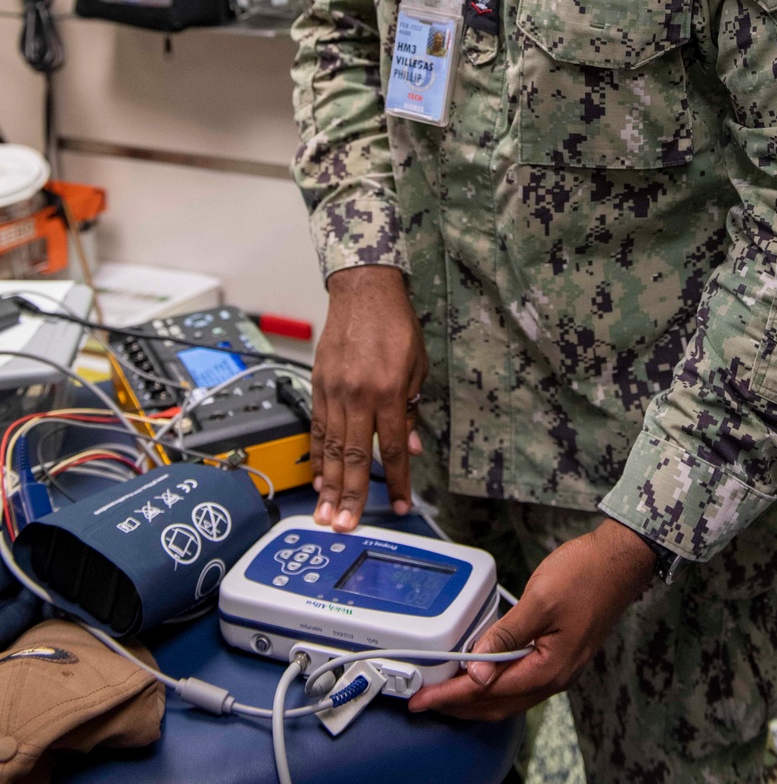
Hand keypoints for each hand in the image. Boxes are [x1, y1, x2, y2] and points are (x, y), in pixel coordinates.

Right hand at [311, 265, 427, 530]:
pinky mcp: (319, 386)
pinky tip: (318, 478)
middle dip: (351, 496)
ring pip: (331, 448)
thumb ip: (412, 409)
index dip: (397, 481)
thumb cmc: (396, 326)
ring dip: (329, 485)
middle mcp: (359, 396)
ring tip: (326, 514)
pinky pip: (317, 428)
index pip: (393, 448)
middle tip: (346, 527)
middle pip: (355, 456)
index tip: (400, 506)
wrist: (364, 292)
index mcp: (389, 392)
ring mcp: (335, 392)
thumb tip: (409, 447)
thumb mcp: (417, 366)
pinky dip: (317, 456)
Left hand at [408, 517, 656, 719]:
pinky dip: (494, 683)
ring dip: (475, 697)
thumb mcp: (540, 600)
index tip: (422, 699)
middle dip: (458, 705)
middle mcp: (554, 677)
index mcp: (549, 669)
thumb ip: (506, 635)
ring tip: (444, 691)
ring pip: (508, 696)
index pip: (489, 691)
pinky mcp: (558, 655)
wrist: (620, 561)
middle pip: (497, 704)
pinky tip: (480, 672)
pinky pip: (520, 681)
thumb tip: (475, 669)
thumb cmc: (584, 575)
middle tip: (424, 701)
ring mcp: (558, 668)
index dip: (452, 696)